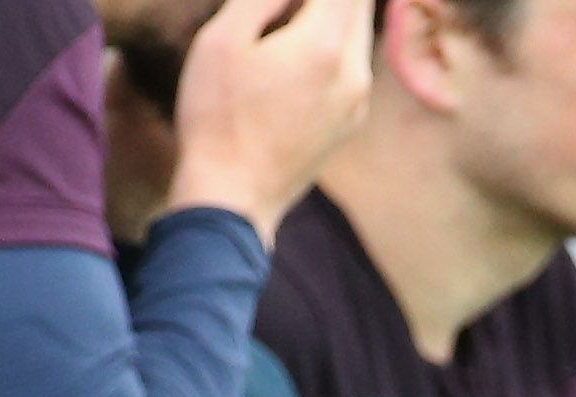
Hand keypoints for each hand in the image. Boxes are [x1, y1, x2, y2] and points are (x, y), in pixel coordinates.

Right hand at [164, 0, 371, 242]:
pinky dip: (333, 46)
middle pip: (358, 4)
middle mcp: (355, 71)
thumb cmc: (217, 118)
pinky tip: (296, 54)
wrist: (232, 197)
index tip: (278, 1)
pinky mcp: (351, 122)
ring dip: (331, 15)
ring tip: (289, 22)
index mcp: (325, 44)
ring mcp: (358, 101)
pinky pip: (352, 66)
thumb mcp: (222, 39)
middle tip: (284, 9)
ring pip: (357, 34)